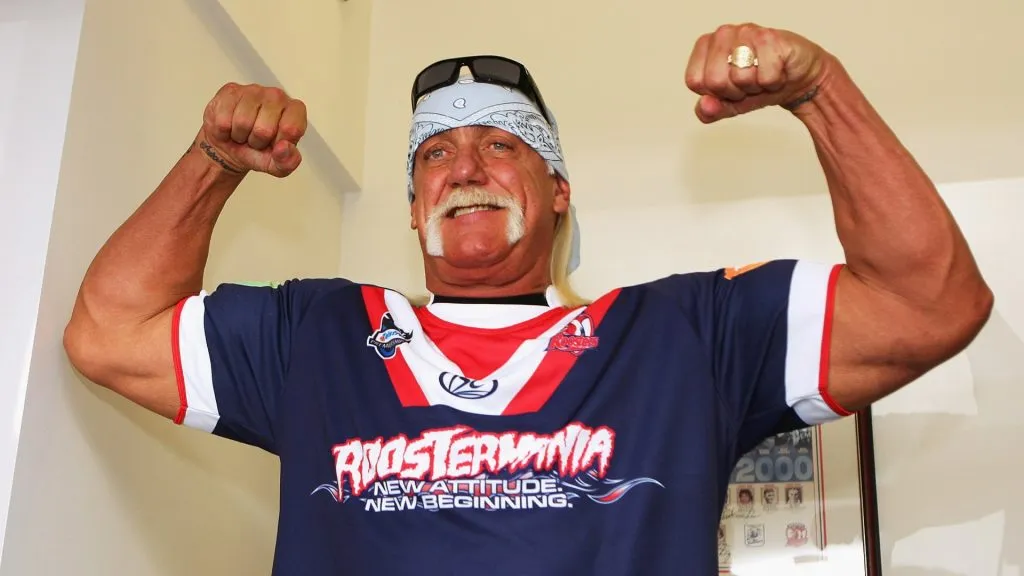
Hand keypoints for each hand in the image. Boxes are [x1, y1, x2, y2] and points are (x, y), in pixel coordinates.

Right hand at [194, 82, 306, 176]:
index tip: (275, 143)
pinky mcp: (231, 91)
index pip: (292, 129)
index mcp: (295, 111)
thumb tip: (284, 147)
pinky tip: (230, 126)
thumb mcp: (276, 165)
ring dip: (240, 135)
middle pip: (264, 129)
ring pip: (242, 122)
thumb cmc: (257, 151)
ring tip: (243, 132)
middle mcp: (277, 96)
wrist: (228, 146)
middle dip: (256, 141)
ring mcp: (254, 90)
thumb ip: (288, 161)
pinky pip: (224, 119)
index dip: (279, 143)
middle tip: (255, 139)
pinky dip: (224, 131)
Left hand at [684, 24, 829, 122]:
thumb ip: (711, 109)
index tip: (729, 87)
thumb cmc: (760, 83)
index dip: (714, 94)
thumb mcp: (730, 103)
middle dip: (735, 92)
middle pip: (715, 81)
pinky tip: (776, 70)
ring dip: (756, 86)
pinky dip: (773, 82)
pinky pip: (765, 77)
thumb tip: (704, 106)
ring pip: (740, 78)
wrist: (798, 77)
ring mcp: (746, 32)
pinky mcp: (770, 37)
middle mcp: (722, 34)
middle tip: (748, 82)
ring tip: (762, 75)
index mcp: (705, 46)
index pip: (695, 81)